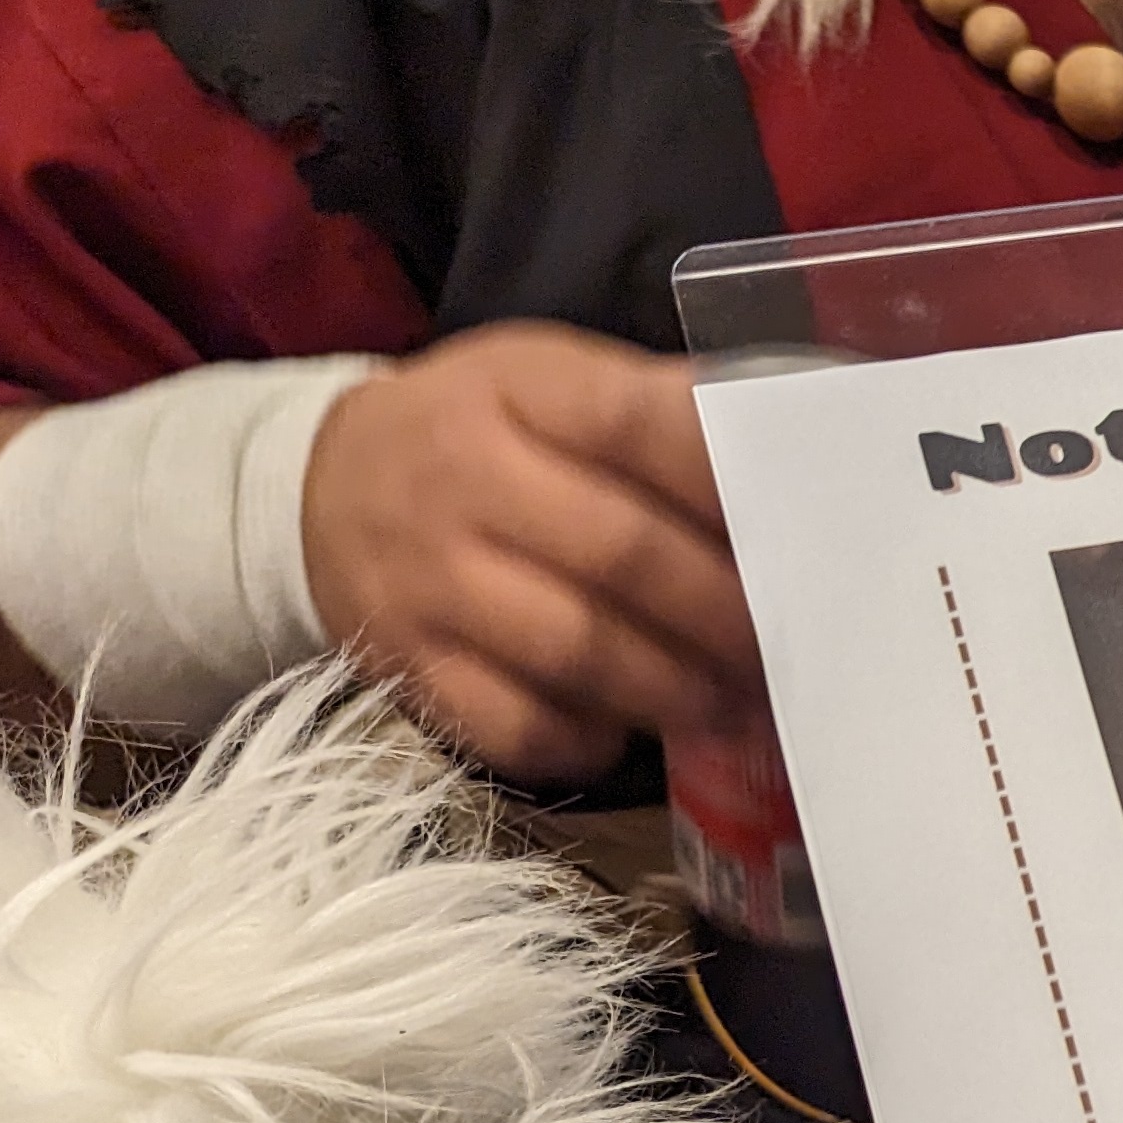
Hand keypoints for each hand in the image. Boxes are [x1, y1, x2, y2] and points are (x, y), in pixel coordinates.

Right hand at [301, 322, 763, 779]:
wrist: (318, 484)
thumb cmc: (480, 432)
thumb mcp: (550, 382)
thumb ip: (656, 414)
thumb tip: (788, 451)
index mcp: (515, 391)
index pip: (636, 426)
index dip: (728, 482)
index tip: (804, 530)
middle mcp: (462, 480)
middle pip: (625, 555)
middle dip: (726, 614)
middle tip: (789, 648)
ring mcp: (426, 580)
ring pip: (577, 651)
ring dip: (675, 688)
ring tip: (734, 702)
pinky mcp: (404, 665)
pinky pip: (513, 726)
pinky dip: (586, 739)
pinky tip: (625, 731)